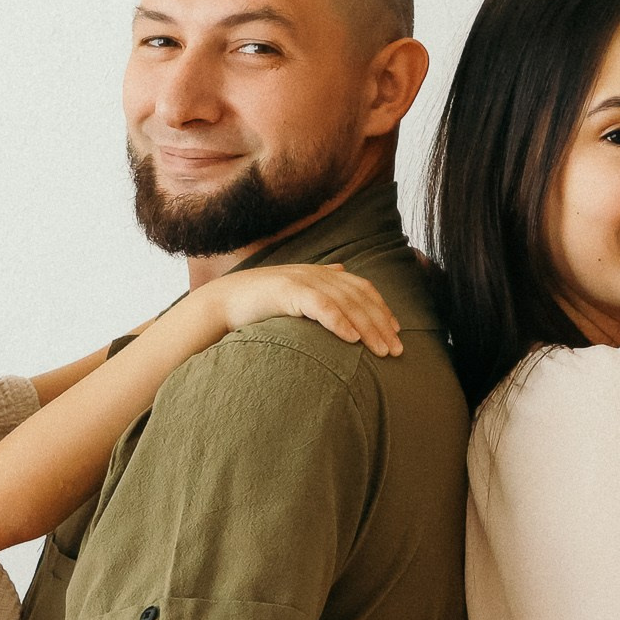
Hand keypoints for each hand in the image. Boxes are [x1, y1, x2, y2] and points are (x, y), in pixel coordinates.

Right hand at [197, 263, 402, 355]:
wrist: (222, 302)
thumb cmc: (258, 304)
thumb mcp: (294, 292)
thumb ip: (318, 285)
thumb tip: (341, 269)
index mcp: (319, 274)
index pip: (360, 288)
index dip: (381, 308)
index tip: (396, 331)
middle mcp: (315, 273)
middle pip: (359, 297)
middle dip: (381, 323)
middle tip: (397, 349)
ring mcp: (302, 280)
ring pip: (346, 303)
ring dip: (367, 328)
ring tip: (381, 350)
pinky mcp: (288, 291)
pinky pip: (321, 306)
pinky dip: (340, 322)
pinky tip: (353, 340)